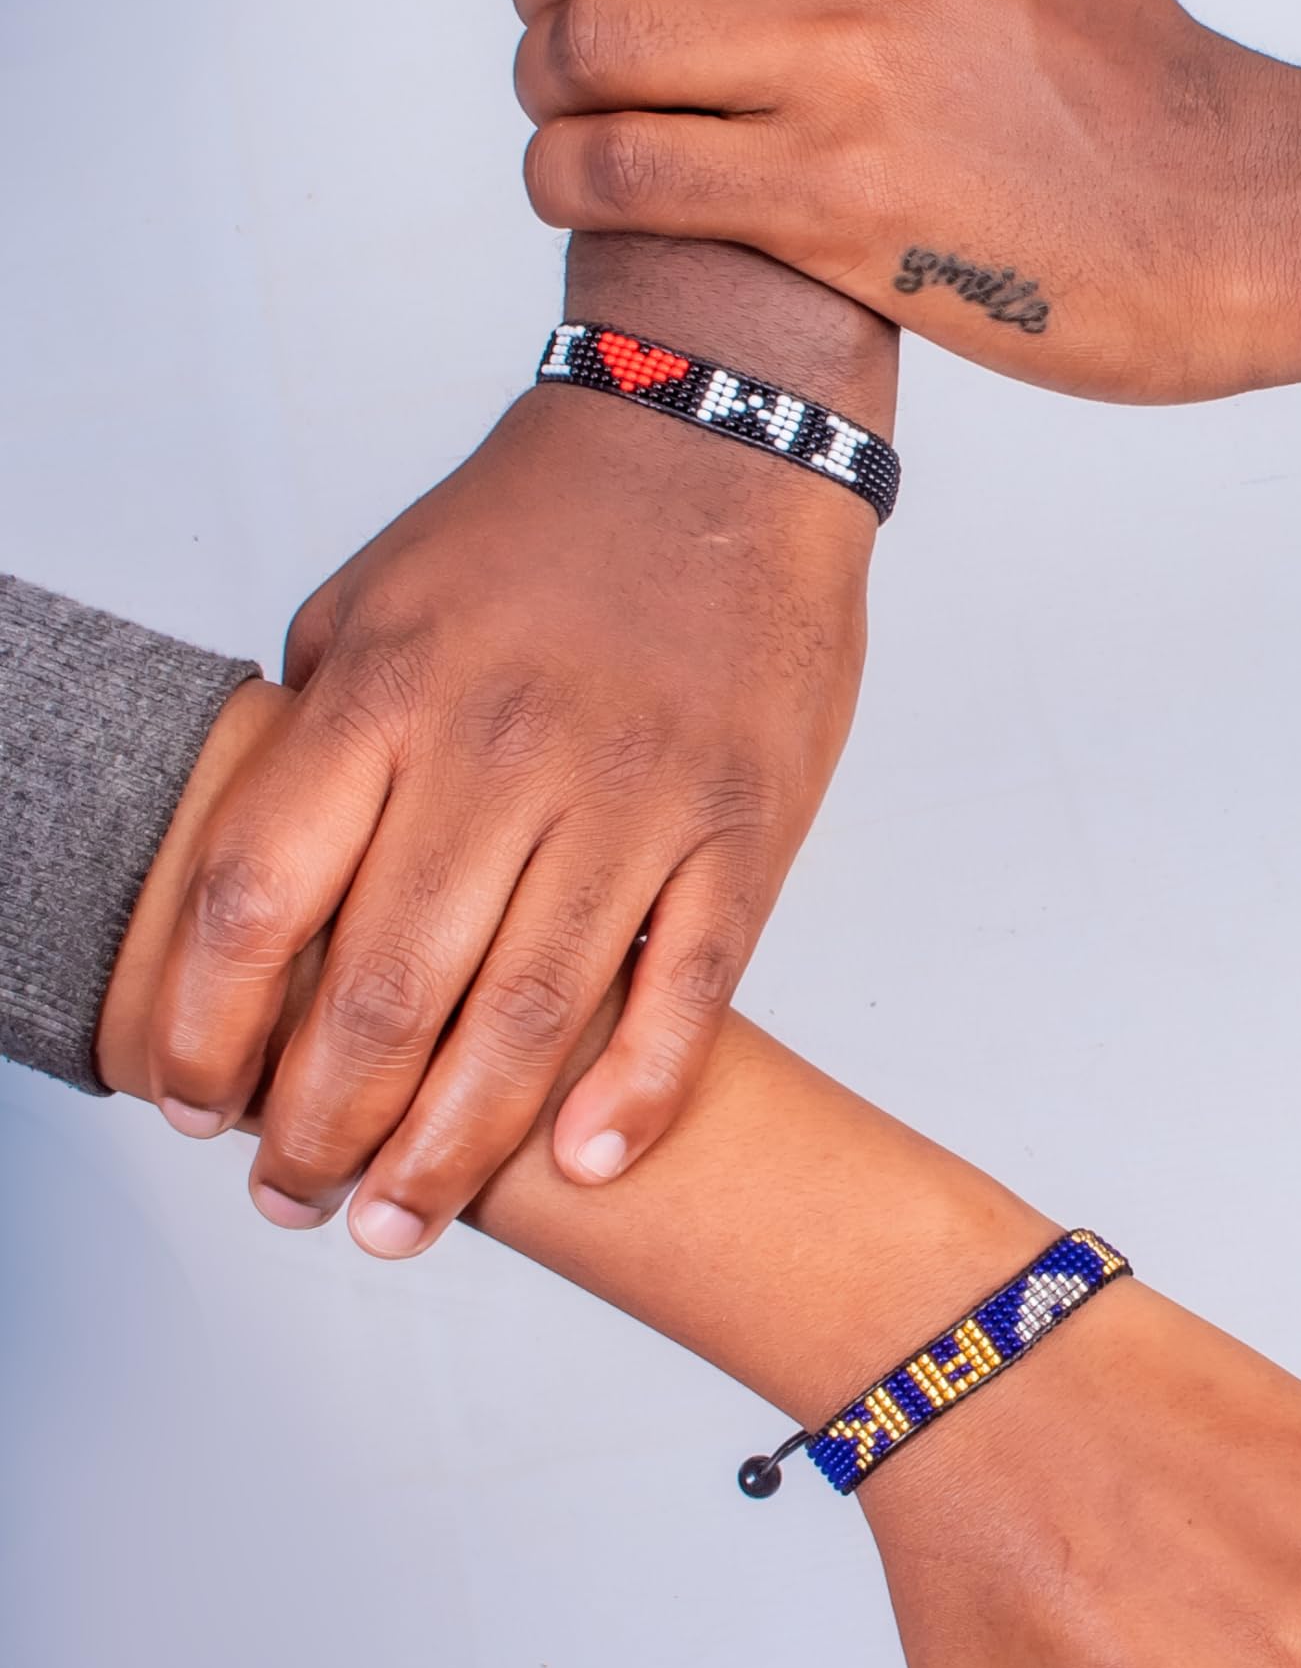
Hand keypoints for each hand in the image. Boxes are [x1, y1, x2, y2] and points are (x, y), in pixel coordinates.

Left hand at [144, 388, 869, 1250]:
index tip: (185, 1106)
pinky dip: (638, 1092)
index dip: (202, 1027)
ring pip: (528, 1017)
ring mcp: (637, 793)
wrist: (723, 439)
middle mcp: (502, 750)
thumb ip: (317, 739)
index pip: (255, 898)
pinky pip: (691, 986)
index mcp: (388, 691)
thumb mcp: (374, 600)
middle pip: (382, 992)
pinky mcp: (748, 824)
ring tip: (401, 1227)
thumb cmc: (540, 528)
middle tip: (293, 1205)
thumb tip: (269, 889)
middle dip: (318, 1132)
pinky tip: (582, 1165)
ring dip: (451, 1149)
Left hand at [509, 0, 1300, 402]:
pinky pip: (616, 170)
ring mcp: (839, 67)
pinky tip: (582, 193)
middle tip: (565, 37)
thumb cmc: (1134, 92)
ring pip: (585, 49)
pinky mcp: (830, 201)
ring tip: (573, 124)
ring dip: (547, 94)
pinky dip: (562, 181)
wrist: (1236, 220)